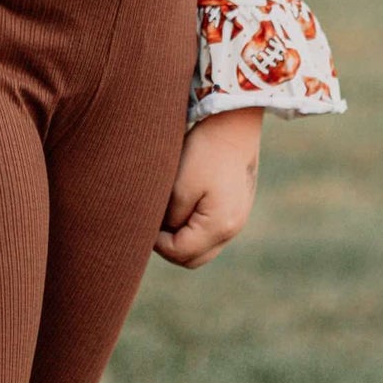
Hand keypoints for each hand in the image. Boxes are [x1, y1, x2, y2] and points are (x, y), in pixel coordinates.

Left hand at [153, 107, 262, 269]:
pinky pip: (212, 232)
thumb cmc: (205, 151)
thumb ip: (170, 219)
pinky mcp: (238, 208)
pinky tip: (184, 204)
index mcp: (219, 226)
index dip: (156, 243)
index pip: (179, 253)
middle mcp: (233, 229)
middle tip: (153, 223)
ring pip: (202, 248)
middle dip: (169, 247)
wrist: (234, 123)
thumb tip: (164, 234)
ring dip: (182, 238)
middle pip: (192, 259)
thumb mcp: (179, 186)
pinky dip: (195, 227)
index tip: (144, 221)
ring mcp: (238, 220)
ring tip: (168, 212)